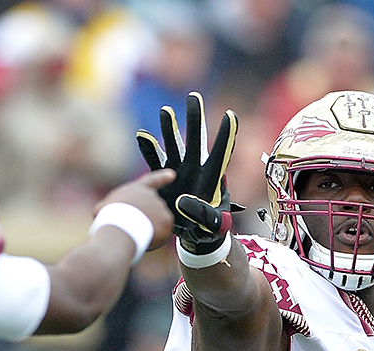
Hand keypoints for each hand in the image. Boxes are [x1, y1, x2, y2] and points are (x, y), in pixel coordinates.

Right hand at [94, 168, 175, 250]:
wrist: (120, 229)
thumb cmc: (108, 220)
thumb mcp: (102, 208)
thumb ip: (110, 208)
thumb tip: (107, 215)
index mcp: (137, 189)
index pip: (152, 181)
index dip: (162, 177)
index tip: (172, 175)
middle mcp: (152, 196)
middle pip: (152, 211)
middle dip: (146, 221)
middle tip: (133, 229)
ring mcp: (161, 208)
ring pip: (158, 223)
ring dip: (149, 230)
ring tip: (136, 234)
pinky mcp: (167, 221)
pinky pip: (163, 234)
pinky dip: (155, 239)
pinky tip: (144, 239)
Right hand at [137, 92, 240, 254]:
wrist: (190, 231)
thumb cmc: (207, 227)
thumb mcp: (209, 223)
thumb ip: (200, 213)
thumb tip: (182, 201)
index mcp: (213, 177)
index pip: (221, 153)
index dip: (226, 136)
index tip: (231, 116)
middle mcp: (196, 168)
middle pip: (196, 140)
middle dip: (195, 119)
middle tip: (194, 97)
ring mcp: (179, 170)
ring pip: (174, 145)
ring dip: (170, 129)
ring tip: (166, 111)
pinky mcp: (163, 176)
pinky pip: (154, 160)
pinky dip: (149, 148)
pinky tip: (142, 135)